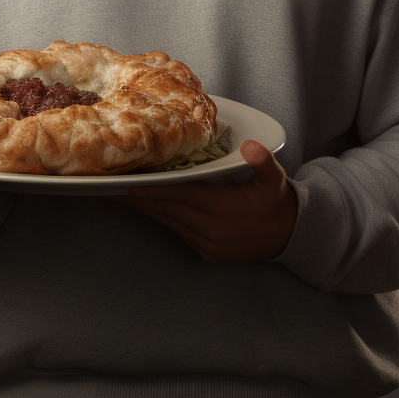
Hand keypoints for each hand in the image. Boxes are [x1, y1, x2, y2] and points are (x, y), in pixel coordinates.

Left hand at [107, 140, 297, 261]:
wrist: (288, 236)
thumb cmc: (276, 200)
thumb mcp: (275, 178)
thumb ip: (262, 160)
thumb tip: (251, 146)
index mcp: (226, 209)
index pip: (181, 195)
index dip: (153, 189)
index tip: (128, 182)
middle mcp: (213, 229)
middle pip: (167, 209)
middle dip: (138, 197)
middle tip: (110, 184)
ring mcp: (208, 244)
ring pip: (168, 222)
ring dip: (144, 208)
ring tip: (119, 193)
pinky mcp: (206, 252)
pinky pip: (176, 231)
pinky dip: (159, 216)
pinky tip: (144, 205)